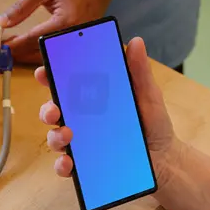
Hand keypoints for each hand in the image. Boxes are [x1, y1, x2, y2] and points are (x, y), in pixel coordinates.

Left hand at [0, 0, 112, 63]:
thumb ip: (22, 7)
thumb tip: (4, 22)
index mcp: (65, 22)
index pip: (33, 39)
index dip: (15, 45)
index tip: (1, 48)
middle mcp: (74, 36)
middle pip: (43, 53)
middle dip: (22, 54)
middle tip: (5, 52)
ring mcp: (81, 40)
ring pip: (53, 56)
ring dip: (33, 55)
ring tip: (16, 51)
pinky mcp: (84, 41)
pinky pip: (62, 52)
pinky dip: (46, 51)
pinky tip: (33, 48)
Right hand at [36, 37, 178, 187]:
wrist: (166, 159)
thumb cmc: (153, 124)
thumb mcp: (148, 95)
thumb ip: (139, 71)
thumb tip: (136, 42)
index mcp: (91, 99)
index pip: (65, 85)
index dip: (49, 76)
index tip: (43, 71)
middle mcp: (81, 120)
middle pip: (53, 111)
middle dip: (47, 109)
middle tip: (55, 110)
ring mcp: (80, 144)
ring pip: (55, 138)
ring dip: (55, 136)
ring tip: (67, 135)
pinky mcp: (84, 167)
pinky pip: (65, 166)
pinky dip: (62, 165)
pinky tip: (69, 163)